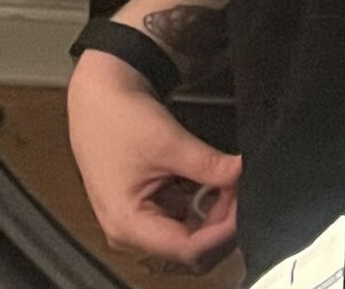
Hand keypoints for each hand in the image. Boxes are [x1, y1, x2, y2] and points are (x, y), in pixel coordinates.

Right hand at [66, 51, 241, 271]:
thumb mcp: (169, 143)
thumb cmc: (119, 120)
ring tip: (232, 181)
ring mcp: (139, 219)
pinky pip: (181, 215)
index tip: (247, 203)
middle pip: (189, 246)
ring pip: (189, 233)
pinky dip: (202, 202)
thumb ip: (209, 165)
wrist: (97, 95)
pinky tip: (217, 181)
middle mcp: (131, 232)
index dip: (223, 230)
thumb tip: (244, 174)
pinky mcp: (146, 204)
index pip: (188, 249)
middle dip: (221, 222)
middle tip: (241, 188)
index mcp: (128, 226)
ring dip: (215, 212)